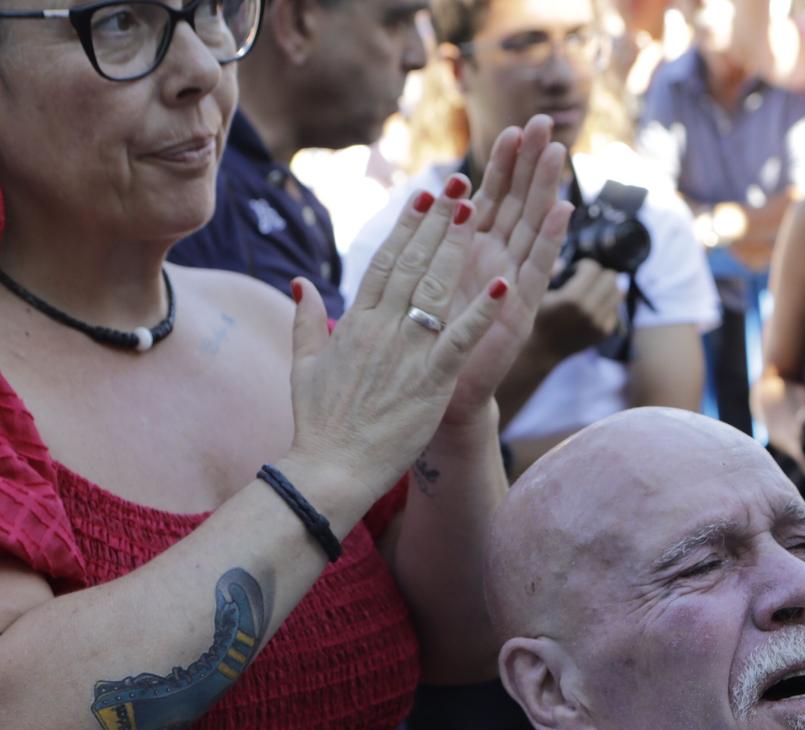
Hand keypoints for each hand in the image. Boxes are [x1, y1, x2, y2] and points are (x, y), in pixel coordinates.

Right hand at [285, 163, 513, 486]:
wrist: (329, 469)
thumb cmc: (319, 423)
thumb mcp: (304, 365)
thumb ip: (305, 320)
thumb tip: (300, 283)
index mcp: (355, 322)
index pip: (385, 262)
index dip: (407, 227)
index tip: (424, 197)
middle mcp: (381, 328)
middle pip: (413, 263)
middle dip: (438, 222)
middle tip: (460, 186)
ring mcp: (406, 353)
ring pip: (436, 289)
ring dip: (458, 249)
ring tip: (477, 211)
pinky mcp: (429, 381)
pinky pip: (460, 339)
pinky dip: (482, 312)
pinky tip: (504, 285)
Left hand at [444, 115, 575, 424]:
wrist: (438, 398)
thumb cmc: (426, 344)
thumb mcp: (418, 284)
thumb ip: (424, 246)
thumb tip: (425, 203)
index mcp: (468, 253)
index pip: (489, 199)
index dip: (500, 166)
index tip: (509, 130)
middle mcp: (496, 263)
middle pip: (517, 204)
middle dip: (530, 165)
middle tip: (543, 124)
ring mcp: (512, 285)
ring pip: (532, 228)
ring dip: (546, 189)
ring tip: (558, 152)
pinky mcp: (521, 311)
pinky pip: (537, 269)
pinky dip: (552, 239)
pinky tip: (564, 209)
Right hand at [533, 260, 623, 360]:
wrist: (542, 350)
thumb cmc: (536, 316)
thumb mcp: (535, 292)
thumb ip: (547, 272)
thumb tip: (564, 263)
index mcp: (572, 299)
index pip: (593, 268)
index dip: (584, 266)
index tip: (575, 272)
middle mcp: (589, 311)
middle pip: (611, 277)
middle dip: (598, 275)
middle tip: (585, 281)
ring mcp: (599, 323)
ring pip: (618, 292)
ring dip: (606, 288)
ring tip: (591, 292)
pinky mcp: (605, 332)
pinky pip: (616, 308)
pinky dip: (607, 304)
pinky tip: (592, 308)